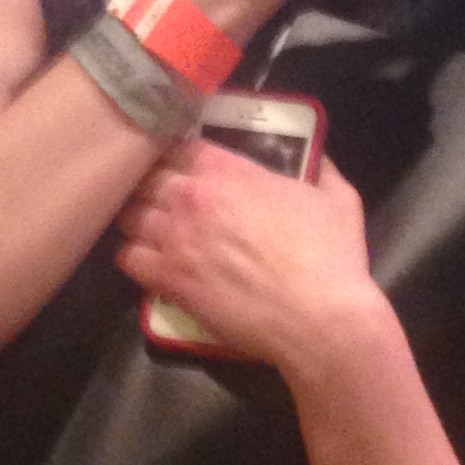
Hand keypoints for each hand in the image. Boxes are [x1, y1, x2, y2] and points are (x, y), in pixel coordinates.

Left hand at [117, 149, 384, 381]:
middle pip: (146, 177)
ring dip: (137, 218)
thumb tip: (320, 159)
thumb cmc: (331, 258)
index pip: (179, 145)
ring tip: (149, 229)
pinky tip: (147, 260)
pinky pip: (127, 257)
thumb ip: (322, 171)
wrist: (319, 319)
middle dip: (151, 184)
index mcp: (229, 171)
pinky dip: (133, 256)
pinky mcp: (167, 279)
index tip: (182, 165)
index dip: (177, 154)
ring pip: (129, 215)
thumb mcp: (337, 200)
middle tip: (161, 198)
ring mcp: (175, 238)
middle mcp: (193, 197)